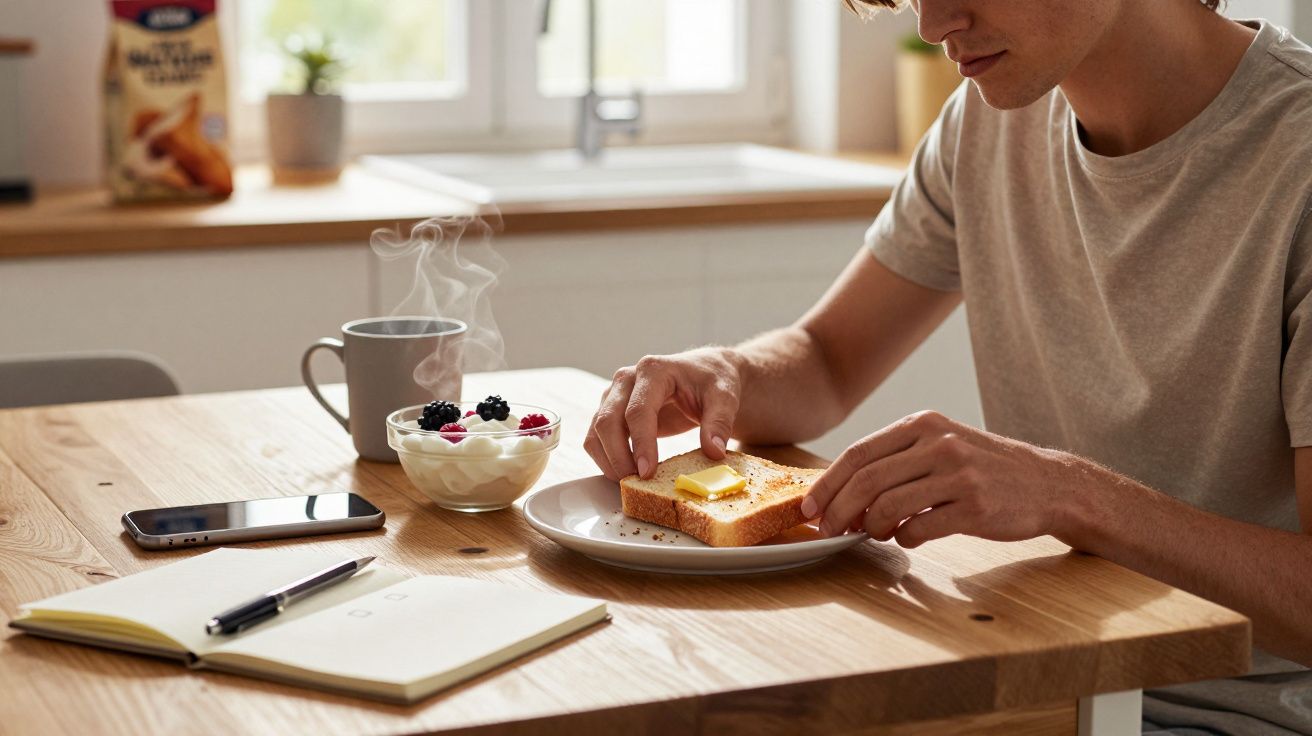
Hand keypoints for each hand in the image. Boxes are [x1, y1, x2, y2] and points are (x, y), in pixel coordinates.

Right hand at [585, 348, 741, 480]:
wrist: (704, 372)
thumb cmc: (712, 381)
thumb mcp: (724, 397)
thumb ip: (719, 422)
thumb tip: (714, 452)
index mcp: (653, 370)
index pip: (638, 410)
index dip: (641, 444)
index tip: (647, 472)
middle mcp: (627, 379)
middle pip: (608, 421)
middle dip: (618, 457)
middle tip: (636, 483)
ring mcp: (614, 394)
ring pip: (596, 430)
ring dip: (607, 460)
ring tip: (629, 483)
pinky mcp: (610, 409)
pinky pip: (596, 436)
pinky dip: (604, 457)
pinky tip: (623, 473)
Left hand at [801, 410, 1082, 546]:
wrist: (1047, 483)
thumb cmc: (984, 467)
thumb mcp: (941, 445)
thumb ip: (897, 461)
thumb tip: (844, 494)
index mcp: (923, 425)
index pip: (859, 453)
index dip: (828, 484)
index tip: (809, 508)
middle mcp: (939, 443)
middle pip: (867, 480)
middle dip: (839, 510)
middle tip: (829, 531)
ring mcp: (959, 474)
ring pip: (889, 505)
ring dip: (871, 527)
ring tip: (874, 533)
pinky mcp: (976, 506)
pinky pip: (921, 528)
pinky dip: (905, 538)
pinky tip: (909, 537)